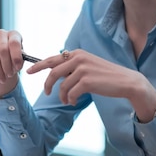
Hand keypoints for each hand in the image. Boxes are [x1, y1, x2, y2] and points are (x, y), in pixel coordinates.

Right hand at [0, 29, 24, 97]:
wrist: (4, 62)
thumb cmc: (13, 59)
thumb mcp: (19, 60)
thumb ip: (20, 60)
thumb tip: (17, 63)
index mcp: (13, 34)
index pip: (14, 43)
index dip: (16, 56)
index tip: (18, 67)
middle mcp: (1, 34)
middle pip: (3, 50)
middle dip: (7, 66)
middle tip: (10, 75)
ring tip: (3, 78)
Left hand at [26, 50, 155, 119]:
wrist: (126, 81)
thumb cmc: (106, 76)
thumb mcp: (87, 65)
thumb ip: (72, 66)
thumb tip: (55, 72)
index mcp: (76, 53)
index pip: (52, 59)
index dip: (39, 66)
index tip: (28, 71)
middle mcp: (78, 58)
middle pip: (53, 71)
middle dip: (46, 84)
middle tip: (45, 93)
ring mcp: (82, 69)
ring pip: (62, 85)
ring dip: (62, 96)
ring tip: (66, 100)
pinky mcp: (87, 81)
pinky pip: (71, 93)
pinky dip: (70, 99)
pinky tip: (74, 101)